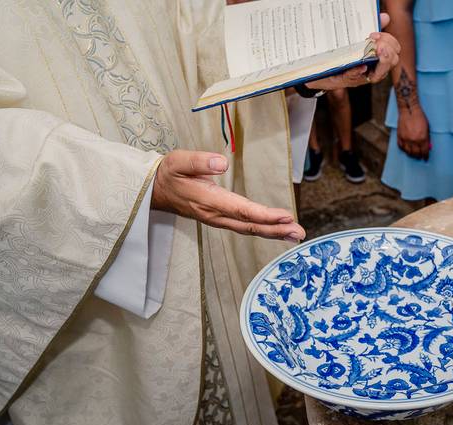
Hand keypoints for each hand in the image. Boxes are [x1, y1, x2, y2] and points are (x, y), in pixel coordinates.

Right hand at [152, 150, 305, 241]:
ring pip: (249, 229)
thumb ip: (199, 161)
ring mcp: (218, 219)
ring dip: (274, 233)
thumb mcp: (179, 161)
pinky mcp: (221, 219)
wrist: (154, 190)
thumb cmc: (169, 173)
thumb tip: (221, 163)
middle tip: (299, 232)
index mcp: (208, 200)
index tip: (285, 216)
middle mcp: (215, 214)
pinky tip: (278, 230)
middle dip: (276, 230)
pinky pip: (245, 227)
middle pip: (250, 225)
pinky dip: (264, 230)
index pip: (241, 210)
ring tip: (295, 234)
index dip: (265, 215)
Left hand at [305, 14, 400, 89]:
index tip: (375, 35)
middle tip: (376, 44)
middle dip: (387, 51)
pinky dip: (358, 71)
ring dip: (380, 61)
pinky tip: (361, 65)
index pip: (395, 51)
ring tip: (375, 51)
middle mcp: (373, 70)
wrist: (322, 70)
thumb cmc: (344, 56)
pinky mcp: (347, 80)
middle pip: (392, 61)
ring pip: (379, 73)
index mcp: (378, 58)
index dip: (389, 41)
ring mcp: (362, 76)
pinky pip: (355, 77)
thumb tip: (385, 17)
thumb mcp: (359, 42)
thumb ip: (373, 31)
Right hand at [397, 108, 430, 160]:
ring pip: (408, 151)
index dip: (425, 156)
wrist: (408, 109)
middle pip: (416, 153)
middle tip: (420, 156)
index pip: (424, 151)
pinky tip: (406, 149)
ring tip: (413, 154)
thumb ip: (427, 138)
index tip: (425, 158)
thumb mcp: (427, 127)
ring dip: (411, 154)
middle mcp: (414, 140)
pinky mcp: (399, 137)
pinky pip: (401, 147)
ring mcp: (405, 139)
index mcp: (422, 138)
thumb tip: (427, 146)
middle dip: (418, 156)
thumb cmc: (419, 117)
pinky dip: (404, 149)